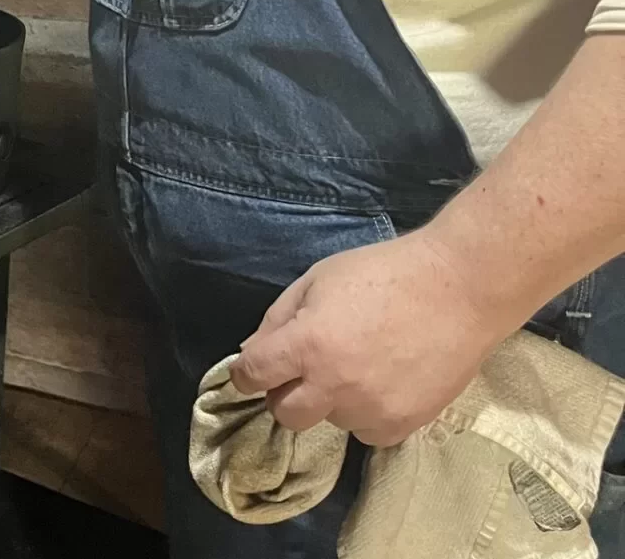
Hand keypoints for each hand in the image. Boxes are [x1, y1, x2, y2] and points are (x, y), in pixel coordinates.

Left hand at [231, 231, 503, 446]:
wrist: (458, 289)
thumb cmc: (382, 272)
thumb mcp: (318, 279)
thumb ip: (279, 318)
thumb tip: (251, 353)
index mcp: (308, 344)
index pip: (254, 375)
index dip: (246, 372)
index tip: (251, 369)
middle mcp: (335, 385)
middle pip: (284, 414)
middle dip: (283, 393)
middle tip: (301, 369)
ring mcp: (370, 410)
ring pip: (328, 420)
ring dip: (330, 399)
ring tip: (357, 362)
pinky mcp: (404, 426)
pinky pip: (366, 431)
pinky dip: (364, 412)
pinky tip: (381, 380)